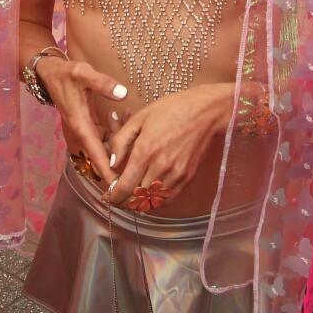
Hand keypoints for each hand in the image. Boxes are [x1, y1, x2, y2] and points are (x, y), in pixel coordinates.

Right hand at [37, 56, 126, 186]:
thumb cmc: (66, 74)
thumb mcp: (82, 73)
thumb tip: (122, 93)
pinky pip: (104, 140)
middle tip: (139, 171)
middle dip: (118, 167)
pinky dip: (116, 137)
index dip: (109, 173)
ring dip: (119, 150)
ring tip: (138, 141)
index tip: (120, 188)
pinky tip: (127, 120)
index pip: (97, 155)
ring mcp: (84, 132)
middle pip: (102, 159)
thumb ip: (102, 83)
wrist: (50, 74)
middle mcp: (81, 134)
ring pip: (104, 150)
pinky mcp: (87, 128)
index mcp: (80, 126)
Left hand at [105, 83, 233, 208]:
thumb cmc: (171, 110)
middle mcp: (160, 167)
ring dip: (140, 203)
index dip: (113, 196)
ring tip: (132, 196)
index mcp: (145, 151)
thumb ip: (121, 141)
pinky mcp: (187, 178)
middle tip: (117, 197)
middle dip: (124, 201)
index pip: (124, 187)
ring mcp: (176, 174)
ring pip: (152, 202)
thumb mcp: (139, 118)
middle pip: (137, 198)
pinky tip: (150, 194)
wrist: (205, 112)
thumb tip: (112, 164)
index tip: (108, 196)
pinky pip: (168, 199)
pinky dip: (157, 202)